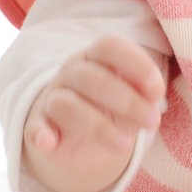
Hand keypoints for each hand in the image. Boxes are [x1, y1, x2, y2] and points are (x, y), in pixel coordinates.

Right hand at [22, 35, 168, 191]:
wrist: (80, 134)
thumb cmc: (114, 107)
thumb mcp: (133, 98)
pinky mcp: (38, 127)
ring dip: (98, 126)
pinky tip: (49, 143)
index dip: (136, 64)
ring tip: (125, 145)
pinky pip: (34, 127)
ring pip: (67, 105)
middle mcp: (71, 73)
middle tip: (152, 121)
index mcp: (96, 57)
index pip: (109, 47)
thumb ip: (143, 94)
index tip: (157, 90)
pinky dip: (40, 134)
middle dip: (127, 101)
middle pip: (93, 78)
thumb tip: (153, 98)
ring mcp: (52, 98)